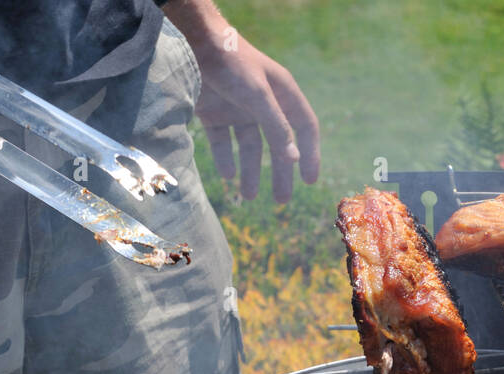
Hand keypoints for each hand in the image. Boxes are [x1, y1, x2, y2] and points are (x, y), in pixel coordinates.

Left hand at [165, 1, 319, 202]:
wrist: (193, 42)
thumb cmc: (232, 63)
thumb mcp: (259, 96)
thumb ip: (276, 126)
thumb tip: (294, 158)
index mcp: (282, 94)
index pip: (304, 127)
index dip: (310, 153)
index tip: (309, 180)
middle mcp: (264, 103)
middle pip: (277, 144)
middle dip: (279, 172)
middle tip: (281, 200)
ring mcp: (238, 109)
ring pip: (249, 147)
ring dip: (250, 172)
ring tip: (248, 196)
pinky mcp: (215, 112)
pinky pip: (223, 142)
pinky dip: (225, 159)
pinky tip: (228, 176)